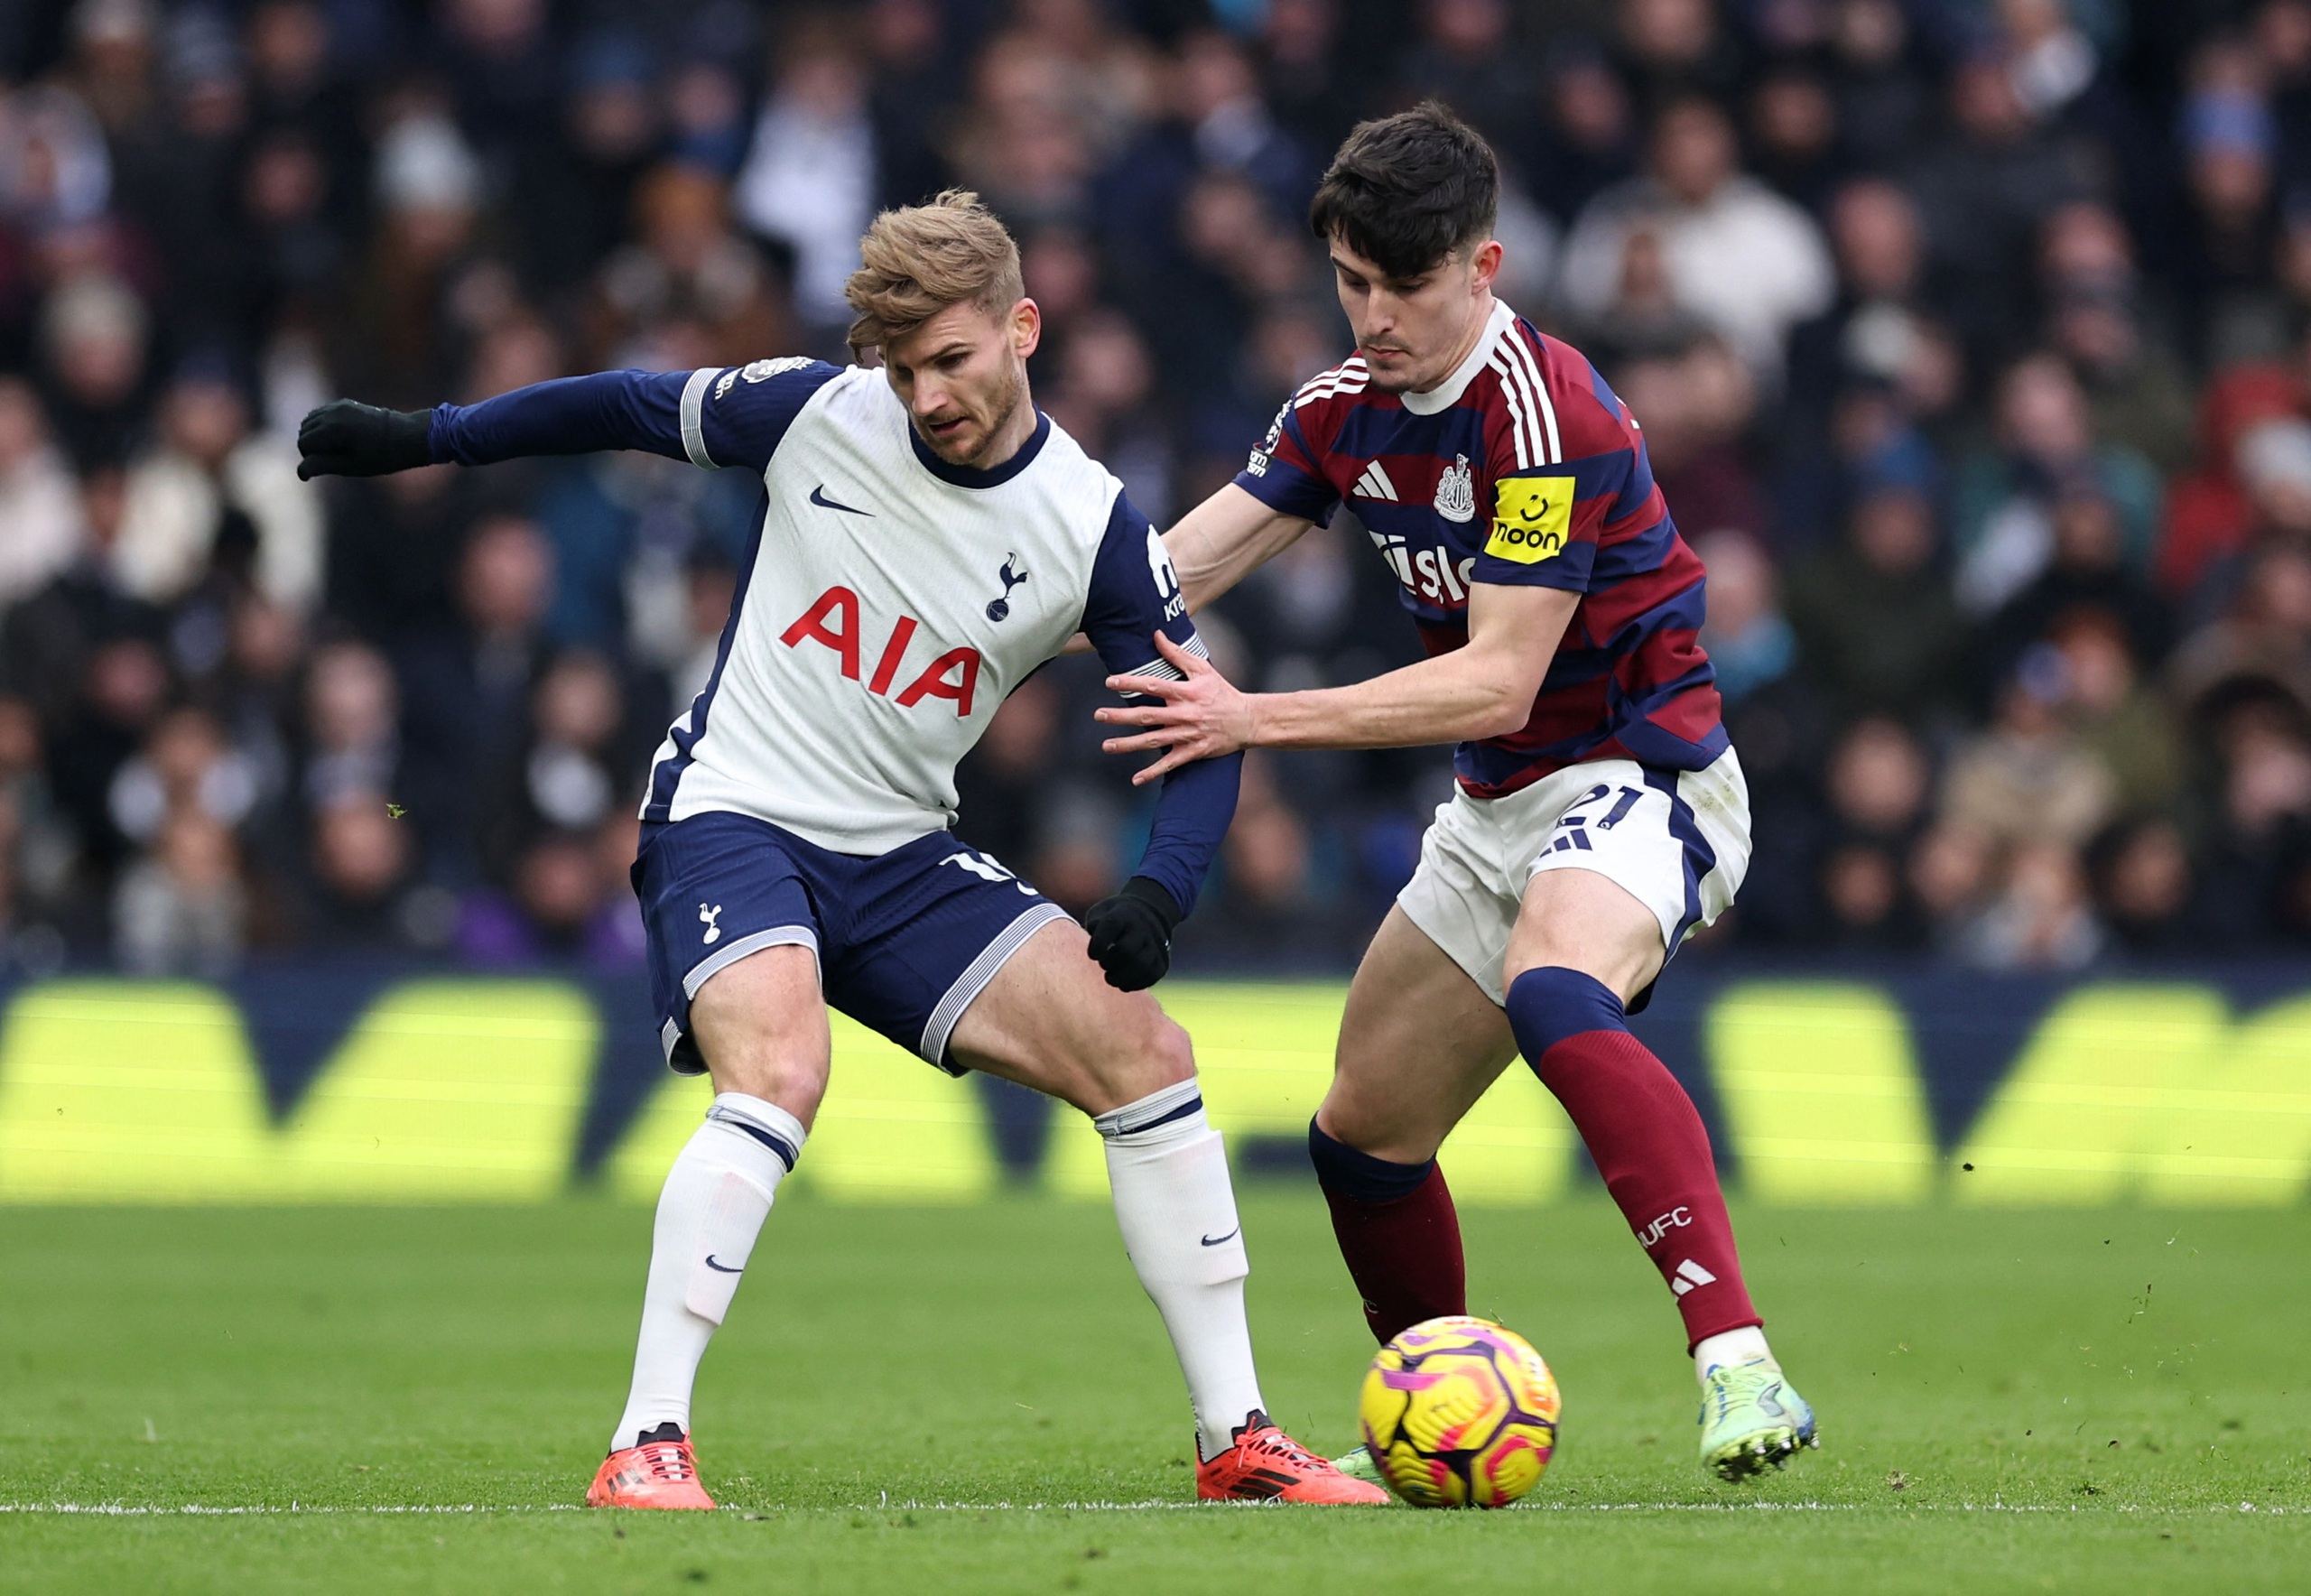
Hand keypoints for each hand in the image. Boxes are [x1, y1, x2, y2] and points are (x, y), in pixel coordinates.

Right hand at [297, 400, 435, 479]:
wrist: (407, 436)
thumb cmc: (380, 456)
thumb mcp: (350, 466)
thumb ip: (322, 466)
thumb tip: (299, 472)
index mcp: (331, 429)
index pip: (303, 444)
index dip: (313, 458)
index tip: (334, 464)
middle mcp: (331, 413)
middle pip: (304, 431)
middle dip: (313, 446)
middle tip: (338, 457)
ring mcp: (338, 406)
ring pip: (310, 421)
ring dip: (316, 435)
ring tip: (339, 448)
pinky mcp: (345, 404)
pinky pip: (322, 414)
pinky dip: (323, 425)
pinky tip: (341, 437)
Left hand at [1081, 876, 1179, 990]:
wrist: (1151, 914)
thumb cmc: (1117, 918)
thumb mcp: (1103, 912)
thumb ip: (1094, 923)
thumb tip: (1093, 931)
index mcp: (1123, 915)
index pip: (1111, 926)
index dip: (1098, 944)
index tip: (1093, 955)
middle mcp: (1142, 928)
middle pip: (1126, 950)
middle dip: (1110, 962)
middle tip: (1103, 965)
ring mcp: (1155, 944)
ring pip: (1141, 965)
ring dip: (1121, 978)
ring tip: (1111, 978)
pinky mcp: (1163, 961)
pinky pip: (1151, 976)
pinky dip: (1134, 984)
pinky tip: (1123, 983)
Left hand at [1095, 631, 1256, 784]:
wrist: (1248, 720)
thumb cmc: (1222, 692)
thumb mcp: (1203, 669)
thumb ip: (1177, 653)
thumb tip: (1156, 635)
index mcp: (1186, 693)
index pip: (1154, 686)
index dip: (1131, 683)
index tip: (1110, 682)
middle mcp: (1185, 714)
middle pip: (1147, 716)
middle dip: (1120, 716)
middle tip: (1099, 715)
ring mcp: (1188, 735)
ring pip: (1153, 741)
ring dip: (1128, 745)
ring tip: (1107, 745)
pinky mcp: (1193, 752)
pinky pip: (1170, 764)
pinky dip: (1153, 772)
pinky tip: (1135, 779)